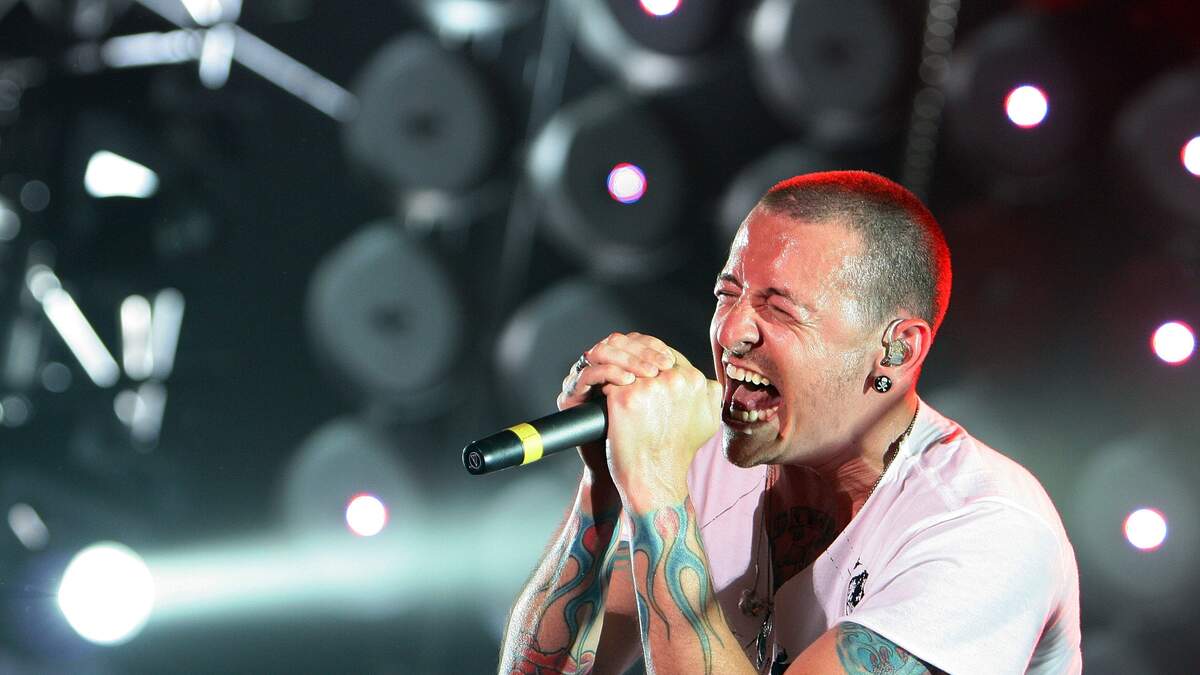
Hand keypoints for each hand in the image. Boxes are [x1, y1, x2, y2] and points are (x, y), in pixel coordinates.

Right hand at [558, 332, 677, 476]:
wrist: (628, 474)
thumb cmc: (656, 445)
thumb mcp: (679, 416)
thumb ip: (690, 396)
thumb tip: (711, 382)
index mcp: (625, 369)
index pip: (636, 342)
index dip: (652, 346)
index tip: (669, 359)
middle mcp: (604, 370)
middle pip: (619, 342)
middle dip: (642, 351)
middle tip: (661, 365)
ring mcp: (587, 381)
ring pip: (603, 352)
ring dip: (627, 358)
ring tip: (647, 374)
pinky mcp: (572, 395)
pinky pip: (588, 374)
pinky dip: (608, 373)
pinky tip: (627, 381)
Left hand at [604, 348, 721, 512]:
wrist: (654, 479)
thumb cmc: (678, 453)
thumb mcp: (708, 422)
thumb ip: (710, 394)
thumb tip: (704, 381)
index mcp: (695, 381)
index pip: (669, 357)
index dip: (654, 365)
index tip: (644, 376)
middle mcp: (673, 380)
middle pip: (647, 358)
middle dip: (635, 365)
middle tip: (625, 376)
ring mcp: (647, 387)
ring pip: (627, 366)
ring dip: (619, 372)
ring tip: (613, 384)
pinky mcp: (623, 397)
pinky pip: (609, 380)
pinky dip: (605, 388)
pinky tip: (603, 397)